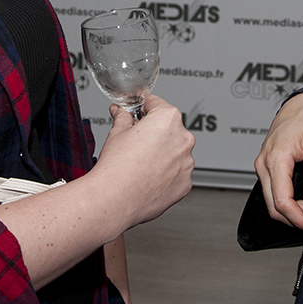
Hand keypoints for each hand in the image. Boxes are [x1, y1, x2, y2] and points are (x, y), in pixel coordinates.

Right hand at [93, 94, 194, 228]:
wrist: (115, 199)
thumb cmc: (117, 167)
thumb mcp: (116, 132)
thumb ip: (123, 117)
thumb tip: (122, 113)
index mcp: (168, 119)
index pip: (157, 104)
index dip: (143, 109)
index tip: (138, 114)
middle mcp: (183, 138)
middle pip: (169, 129)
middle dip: (154, 133)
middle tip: (136, 143)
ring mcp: (187, 162)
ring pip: (175, 152)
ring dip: (162, 154)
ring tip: (141, 163)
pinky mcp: (185, 183)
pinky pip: (177, 173)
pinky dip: (166, 174)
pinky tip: (149, 177)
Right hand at [253, 93, 302, 231]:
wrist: (296, 107)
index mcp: (276, 158)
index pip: (282, 201)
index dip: (299, 218)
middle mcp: (264, 165)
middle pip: (274, 207)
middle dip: (298, 218)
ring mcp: (263, 168)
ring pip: (273, 203)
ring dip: (296, 210)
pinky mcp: (267, 170)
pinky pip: (275, 193)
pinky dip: (292, 201)